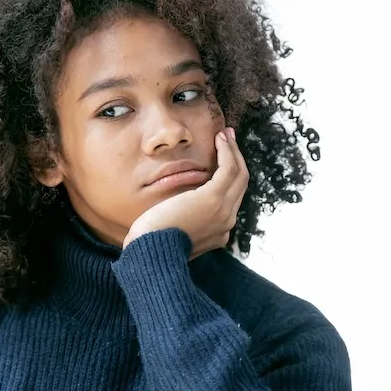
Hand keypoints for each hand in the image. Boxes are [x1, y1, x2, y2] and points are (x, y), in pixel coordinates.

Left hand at [124, 127, 249, 257]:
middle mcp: (226, 224)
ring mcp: (223, 212)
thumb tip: (174, 214)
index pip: (230, 200)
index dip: (229, 177)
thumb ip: (180, 223)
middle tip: (229, 139)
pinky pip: (229, 169)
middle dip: (236, 159)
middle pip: (240, 185)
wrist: (150, 255)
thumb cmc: (150, 246)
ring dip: (233, 151)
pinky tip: (219, 138)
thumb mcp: (171, 234)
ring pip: (239, 174)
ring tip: (226, 134)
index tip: (222, 160)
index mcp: (217, 234)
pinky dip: (227, 151)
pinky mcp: (213, 199)